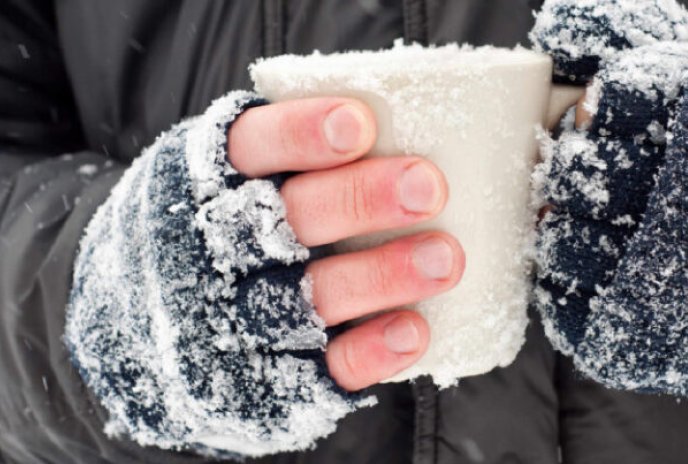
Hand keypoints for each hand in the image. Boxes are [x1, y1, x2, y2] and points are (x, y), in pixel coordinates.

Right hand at [227, 97, 464, 390]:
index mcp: (207, 182)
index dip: (300, 135)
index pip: (250, 149)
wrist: (145, 338)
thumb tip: (406, 124)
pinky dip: (369, 350)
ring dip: (381, 275)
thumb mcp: (228, 179)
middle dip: (359, 201)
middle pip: (287, 221)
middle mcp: (215, 250)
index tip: (360, 124)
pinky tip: (414, 330)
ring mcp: (237, 318)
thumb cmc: (221, 231)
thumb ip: (293, 158)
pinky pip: (320, 367)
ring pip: (310, 296)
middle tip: (428, 187)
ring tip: (445, 258)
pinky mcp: (266, 378)